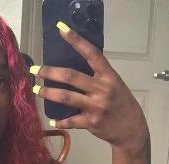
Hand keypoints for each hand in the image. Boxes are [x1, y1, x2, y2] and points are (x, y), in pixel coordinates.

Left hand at [31, 22, 148, 154]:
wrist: (131, 129)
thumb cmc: (121, 105)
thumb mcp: (114, 85)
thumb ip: (97, 77)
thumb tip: (73, 73)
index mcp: (108, 76)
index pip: (91, 53)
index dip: (76, 40)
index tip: (61, 29)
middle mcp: (102, 89)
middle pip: (71, 76)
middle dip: (50, 72)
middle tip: (36, 70)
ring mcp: (96, 106)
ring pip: (66, 97)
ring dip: (48, 93)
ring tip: (37, 90)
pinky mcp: (91, 122)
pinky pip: (71, 121)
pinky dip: (60, 121)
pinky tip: (52, 120)